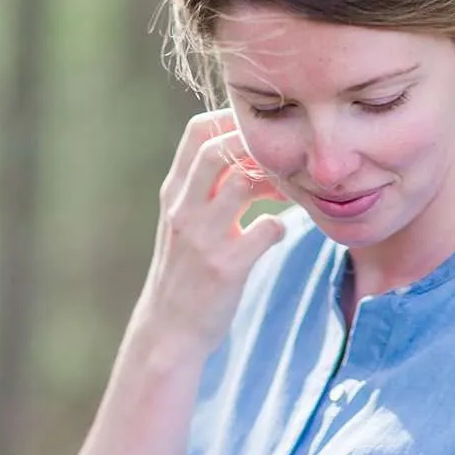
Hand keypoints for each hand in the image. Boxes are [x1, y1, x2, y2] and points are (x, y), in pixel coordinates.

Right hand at [141, 108, 287, 354]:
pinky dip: (281, 226)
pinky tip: (277, 235)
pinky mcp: (226, 268)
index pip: (197, 132)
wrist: (169, 333)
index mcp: (173, 195)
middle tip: (280, 163)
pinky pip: (267, 229)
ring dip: (273, 181)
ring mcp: (204, 238)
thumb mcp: (180, 225)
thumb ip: (200, 191)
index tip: (258, 136)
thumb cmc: (183, 276)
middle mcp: (184, 210)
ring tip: (285, 194)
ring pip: (242, 180)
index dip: (232, 122)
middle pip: (219, 147)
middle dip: (256, 147)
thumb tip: (238, 156)